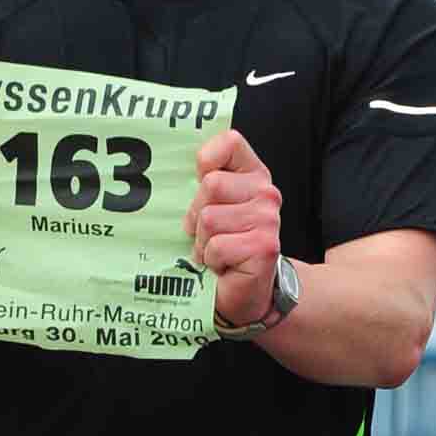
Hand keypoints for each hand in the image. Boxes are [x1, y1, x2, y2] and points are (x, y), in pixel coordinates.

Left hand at [184, 129, 281, 327]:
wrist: (246, 292)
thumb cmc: (224, 248)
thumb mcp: (212, 208)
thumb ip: (203, 184)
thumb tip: (168, 169)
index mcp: (253, 175)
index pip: (229, 142)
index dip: (207, 160)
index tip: (201, 182)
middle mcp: (266, 193)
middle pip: (210, 185)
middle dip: (197, 215)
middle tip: (207, 234)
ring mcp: (267, 220)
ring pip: (209, 218)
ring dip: (203, 241)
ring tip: (215, 251)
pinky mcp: (263, 246)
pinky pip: (216, 246)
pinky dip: (211, 260)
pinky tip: (223, 265)